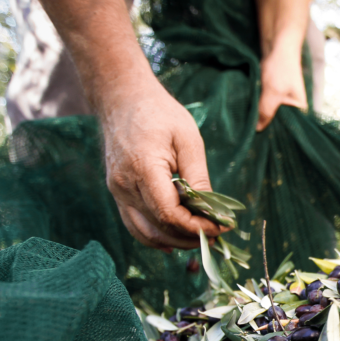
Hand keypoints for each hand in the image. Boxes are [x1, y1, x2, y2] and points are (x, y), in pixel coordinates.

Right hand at [101, 78, 225, 250]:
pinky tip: (175, 241)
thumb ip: (198, 177)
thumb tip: (212, 211)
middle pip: (160, 228)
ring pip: (146, 233)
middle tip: (218, 236)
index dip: (198, 228)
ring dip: (176, 242)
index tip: (221, 228)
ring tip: (202, 240)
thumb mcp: (188, 139)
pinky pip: (135, 224)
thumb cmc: (159, 113)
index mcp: (143, 169)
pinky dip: (156, 237)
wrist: (122, 98)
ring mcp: (118, 191)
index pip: (170, 214)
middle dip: (192, 237)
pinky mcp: (118, 192)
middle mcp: (125, 185)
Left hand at [257, 42, 307, 130]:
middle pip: (279, 123)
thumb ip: (266, 111)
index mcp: (300, 110)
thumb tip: (257, 129)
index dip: (276, 134)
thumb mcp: (272, 93)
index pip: (289, 129)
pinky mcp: (274, 95)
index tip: (263, 140)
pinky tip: (250, 114)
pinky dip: (259, 108)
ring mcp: (284, 101)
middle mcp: (294, 108)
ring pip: (271, 114)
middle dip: (267, 125)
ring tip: (250, 125)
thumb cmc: (281, 69)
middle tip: (253, 133)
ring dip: (261, 117)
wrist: (278, 46)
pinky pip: (266, 106)